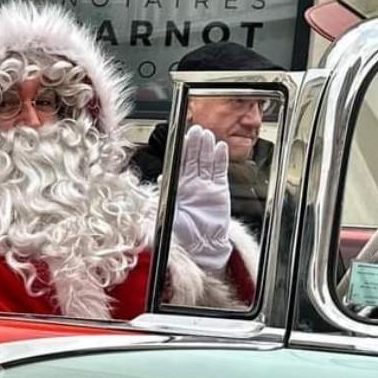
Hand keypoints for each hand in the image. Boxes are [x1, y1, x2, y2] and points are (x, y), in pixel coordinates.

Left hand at [172, 125, 233, 271]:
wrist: (202, 247)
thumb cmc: (182, 234)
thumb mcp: (166, 215)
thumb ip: (163, 198)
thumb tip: (157, 182)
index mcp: (176, 188)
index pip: (178, 165)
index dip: (180, 152)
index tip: (181, 139)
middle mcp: (190, 184)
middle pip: (193, 159)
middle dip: (194, 145)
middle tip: (196, 130)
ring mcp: (205, 186)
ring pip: (206, 162)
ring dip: (206, 148)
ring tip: (207, 135)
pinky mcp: (219, 190)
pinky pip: (219, 171)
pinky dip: (220, 159)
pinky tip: (220, 148)